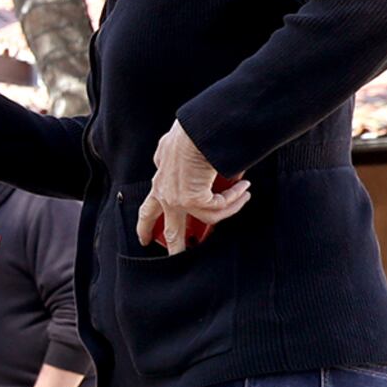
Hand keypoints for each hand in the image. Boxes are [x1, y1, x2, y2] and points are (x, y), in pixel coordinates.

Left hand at [136, 121, 248, 254]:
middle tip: (179, 257)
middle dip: (176, 247)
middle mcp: (165, 194)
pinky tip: (243, 188)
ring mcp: (179, 198)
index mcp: (159, 183)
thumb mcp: (169, 148)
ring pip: (206, 220)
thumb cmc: (188, 134)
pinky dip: (235, 198)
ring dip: (230, 208)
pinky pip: (219, 208)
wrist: (197, 129)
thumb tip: (162, 163)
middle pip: (170, 230)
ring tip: (243, 195)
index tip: (143, 238)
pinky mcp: (194, 199)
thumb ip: (164, 159)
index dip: (145, 225)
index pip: (148, 209)